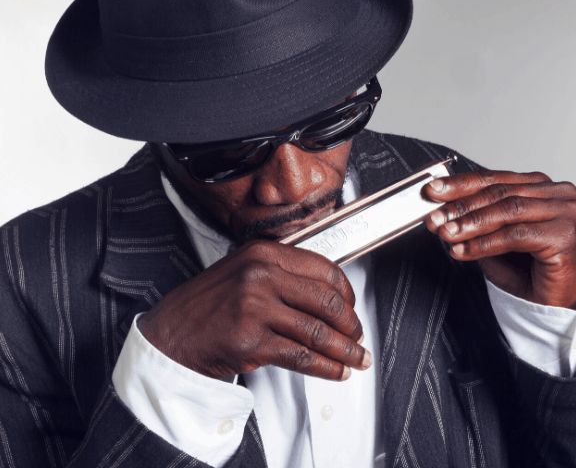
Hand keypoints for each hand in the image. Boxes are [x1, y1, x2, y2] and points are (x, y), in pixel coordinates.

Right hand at [139, 241, 369, 379]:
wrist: (168, 336)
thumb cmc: (206, 307)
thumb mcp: (242, 272)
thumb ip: (282, 274)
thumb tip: (328, 292)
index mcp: (263, 253)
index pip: (324, 268)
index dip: (346, 292)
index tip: (352, 306)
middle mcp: (261, 275)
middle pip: (326, 301)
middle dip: (351, 325)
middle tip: (358, 337)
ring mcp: (255, 307)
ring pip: (318, 331)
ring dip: (345, 350)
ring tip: (356, 359)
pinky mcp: (251, 341)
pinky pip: (302, 356)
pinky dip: (326, 367)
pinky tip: (336, 371)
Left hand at [424, 170, 575, 310]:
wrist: (554, 306)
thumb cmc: (528, 271)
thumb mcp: (493, 237)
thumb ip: (476, 219)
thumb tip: (442, 208)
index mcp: (541, 186)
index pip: (495, 180)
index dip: (461, 185)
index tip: (433, 191)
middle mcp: (559, 194)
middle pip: (500, 193)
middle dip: (462, 206)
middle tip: (435, 217)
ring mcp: (567, 212)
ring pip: (508, 210)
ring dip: (471, 223)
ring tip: (447, 233)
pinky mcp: (566, 235)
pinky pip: (516, 234)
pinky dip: (485, 243)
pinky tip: (464, 250)